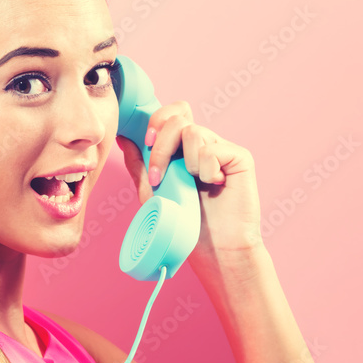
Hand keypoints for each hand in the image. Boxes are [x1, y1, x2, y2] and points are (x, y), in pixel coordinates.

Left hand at [114, 100, 263, 261]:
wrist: (214, 249)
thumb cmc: (186, 224)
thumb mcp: (152, 192)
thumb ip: (140, 163)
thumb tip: (123, 138)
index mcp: (183, 148)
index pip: (173, 112)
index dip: (158, 119)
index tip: (147, 141)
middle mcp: (204, 144)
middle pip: (177, 119)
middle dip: (161, 148)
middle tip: (159, 178)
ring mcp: (222, 149)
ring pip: (193, 132)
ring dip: (184, 163)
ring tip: (193, 185)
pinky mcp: (240, 158)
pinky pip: (213, 149)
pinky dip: (206, 169)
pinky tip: (214, 185)